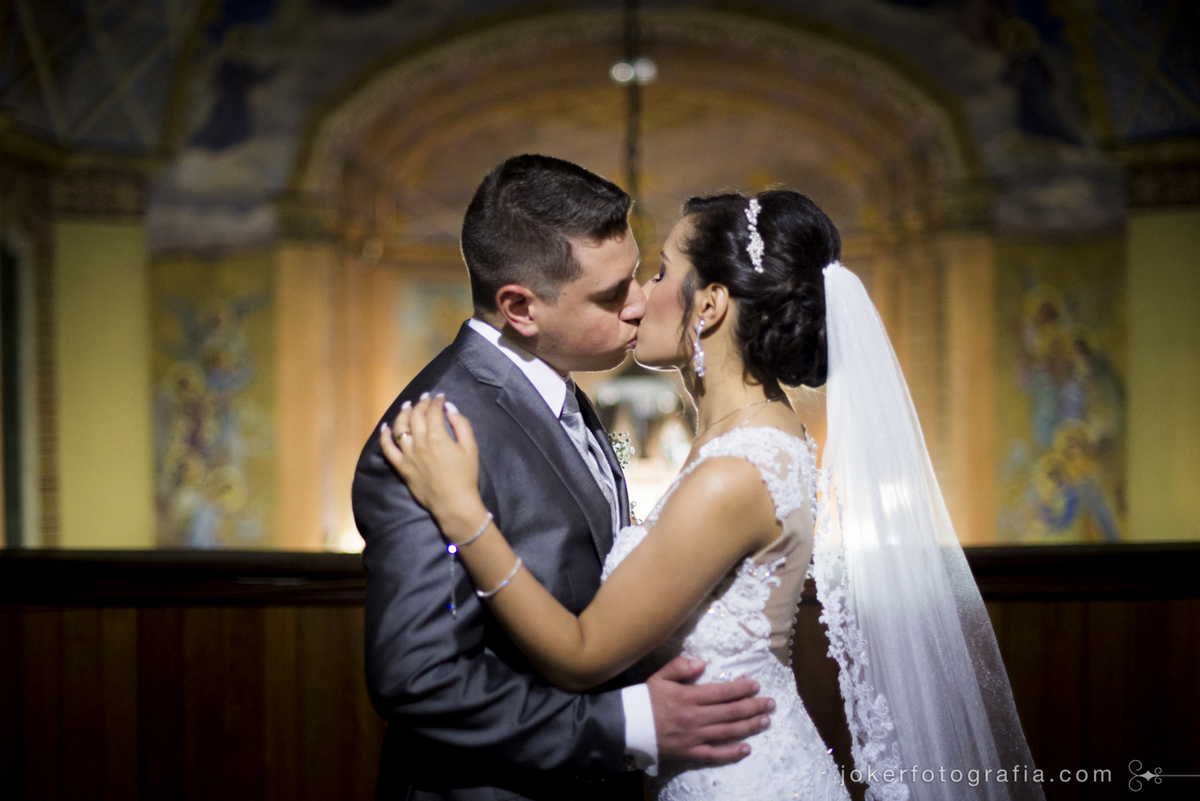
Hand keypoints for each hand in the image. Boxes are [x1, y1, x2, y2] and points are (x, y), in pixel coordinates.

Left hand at [380, 394, 486, 536]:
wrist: (454, 503)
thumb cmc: (466, 476)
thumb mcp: (471, 448)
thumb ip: (461, 424)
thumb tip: (449, 408)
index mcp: (438, 436)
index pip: (433, 411)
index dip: (436, 401)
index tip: (440, 397)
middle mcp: (419, 442)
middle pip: (416, 416)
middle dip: (421, 404)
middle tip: (425, 399)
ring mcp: (408, 455)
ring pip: (400, 428)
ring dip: (403, 414)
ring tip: (407, 406)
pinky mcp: (402, 467)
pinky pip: (388, 449)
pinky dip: (384, 436)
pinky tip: (386, 427)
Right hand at [647, 656, 773, 763]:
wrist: (627, 727)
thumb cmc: (643, 700)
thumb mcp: (659, 677)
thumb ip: (680, 667)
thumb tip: (702, 662)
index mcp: (689, 697)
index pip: (723, 692)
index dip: (742, 689)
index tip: (756, 685)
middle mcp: (695, 717)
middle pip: (731, 712)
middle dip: (753, 707)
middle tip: (770, 703)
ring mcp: (694, 737)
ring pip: (728, 732)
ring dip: (749, 726)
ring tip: (765, 721)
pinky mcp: (690, 752)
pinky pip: (715, 754)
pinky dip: (732, 753)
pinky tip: (746, 748)